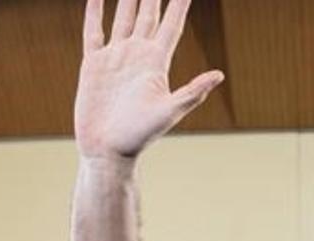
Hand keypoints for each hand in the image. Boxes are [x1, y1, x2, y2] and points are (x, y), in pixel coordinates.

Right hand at [75, 0, 223, 161]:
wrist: (107, 152)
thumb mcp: (168, 113)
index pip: (171, 24)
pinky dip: (95, 11)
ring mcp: (115, 58)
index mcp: (157, 63)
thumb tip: (219, 75)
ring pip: (124, 16)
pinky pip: (94, 31)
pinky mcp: (93, 64)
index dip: (179, 3)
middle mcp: (137, 55)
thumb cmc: (139, 137)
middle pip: (149, 13)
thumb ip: (192, 92)